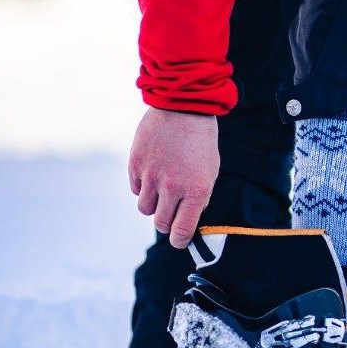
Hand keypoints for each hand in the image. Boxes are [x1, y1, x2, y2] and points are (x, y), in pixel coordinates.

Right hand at [128, 108, 219, 248]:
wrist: (183, 107)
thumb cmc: (201, 141)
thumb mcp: (210, 171)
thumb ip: (199, 197)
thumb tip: (188, 218)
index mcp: (196, 191)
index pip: (182, 231)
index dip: (179, 240)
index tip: (179, 239)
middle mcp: (172, 187)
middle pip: (161, 223)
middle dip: (166, 223)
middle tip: (170, 214)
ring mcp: (151, 176)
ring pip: (145, 208)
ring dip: (153, 204)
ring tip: (161, 189)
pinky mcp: (135, 165)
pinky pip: (135, 189)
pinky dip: (143, 186)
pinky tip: (153, 172)